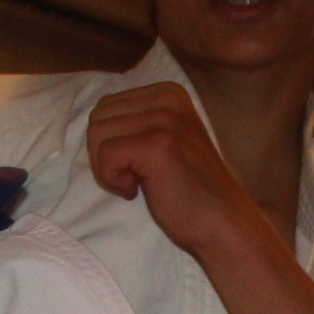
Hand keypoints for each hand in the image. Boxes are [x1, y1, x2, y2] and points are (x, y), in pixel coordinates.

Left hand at [83, 83, 262, 261]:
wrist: (219, 221)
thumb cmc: (187, 187)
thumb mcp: (164, 139)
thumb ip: (136, 122)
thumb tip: (93, 121)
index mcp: (168, 93)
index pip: (106, 106)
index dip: (111, 141)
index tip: (139, 163)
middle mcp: (168, 98)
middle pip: (98, 118)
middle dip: (105, 153)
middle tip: (135, 175)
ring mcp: (165, 120)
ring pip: (96, 134)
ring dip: (108, 167)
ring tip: (138, 181)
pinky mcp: (158, 145)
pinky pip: (105, 155)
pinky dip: (113, 179)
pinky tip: (137, 190)